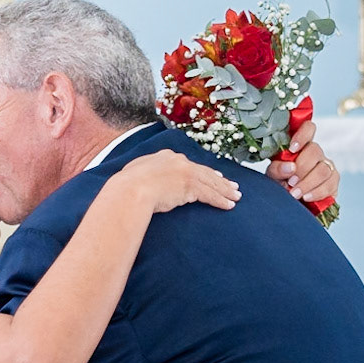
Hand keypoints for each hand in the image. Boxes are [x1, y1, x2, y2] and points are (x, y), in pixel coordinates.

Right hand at [115, 150, 240, 213]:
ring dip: (225, 191)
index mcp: (166, 157)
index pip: (191, 165)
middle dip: (221, 180)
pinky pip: (210, 195)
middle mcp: (179, 162)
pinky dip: (221, 200)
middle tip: (232, 186)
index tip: (214, 176)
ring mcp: (186, 173)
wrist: (131, 189)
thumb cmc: (127, 186)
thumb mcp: (135, 173)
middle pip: (205, 172)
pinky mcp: (191, 187)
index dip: (204, 172)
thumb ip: (145, 174)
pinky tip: (229, 205)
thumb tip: (143, 180)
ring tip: (236, 197)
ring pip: (211, 183)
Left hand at [267, 118, 340, 203]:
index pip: (308, 128)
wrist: (291, 201)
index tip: (292, 149)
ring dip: (308, 183)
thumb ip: (277, 169)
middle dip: (301, 169)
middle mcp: (316, 152)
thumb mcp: (273, 175)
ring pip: (323, 170)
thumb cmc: (281, 182)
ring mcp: (327, 165)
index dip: (302, 135)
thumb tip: (290, 167)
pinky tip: (306, 197)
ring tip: (295, 193)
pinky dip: (317, 192)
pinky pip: (330, 184)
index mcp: (301, 145)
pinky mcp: (334, 181)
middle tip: (290, 182)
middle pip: (315, 151)